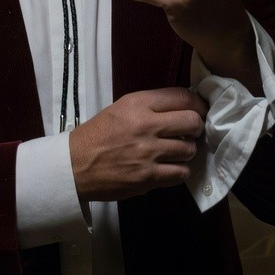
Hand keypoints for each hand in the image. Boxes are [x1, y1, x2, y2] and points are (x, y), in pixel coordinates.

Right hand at [69, 88, 207, 201]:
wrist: (75, 166)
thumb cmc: (98, 135)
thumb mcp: (121, 109)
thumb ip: (150, 107)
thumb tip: (183, 108)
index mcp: (137, 104)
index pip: (182, 97)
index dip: (198, 104)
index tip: (200, 110)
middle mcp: (146, 125)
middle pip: (192, 122)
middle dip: (197, 127)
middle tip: (193, 132)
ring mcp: (148, 153)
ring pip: (190, 149)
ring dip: (188, 151)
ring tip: (179, 152)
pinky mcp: (148, 177)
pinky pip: (181, 173)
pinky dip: (180, 171)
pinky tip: (172, 168)